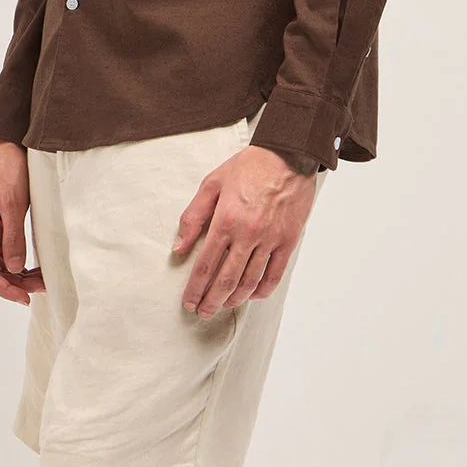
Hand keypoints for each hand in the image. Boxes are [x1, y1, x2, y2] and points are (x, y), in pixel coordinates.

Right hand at [0, 140, 46, 305]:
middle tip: (42, 287)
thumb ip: (13, 238)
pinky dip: (18, 263)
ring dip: (18, 275)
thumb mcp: (13, 205)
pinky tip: (34, 268)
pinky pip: (3, 253)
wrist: (6, 148)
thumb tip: (15, 269)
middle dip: (15, 284)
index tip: (23, 297)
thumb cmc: (7, 171)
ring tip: (43, 280)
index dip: (3, 289)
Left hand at [171, 142, 318, 318]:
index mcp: (225, 220)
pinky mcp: (288, 241)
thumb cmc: (248, 167)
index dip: (195, 288)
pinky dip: (262, 290)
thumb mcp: (212, 183)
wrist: (287, 155)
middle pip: (226, 280)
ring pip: (249, 282)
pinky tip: (251, 295)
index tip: (188, 302)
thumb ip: (193, 216)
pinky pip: (274, 275)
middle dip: (211, 301)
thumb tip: (178, 247)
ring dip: (234, 299)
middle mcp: (247, 234)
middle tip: (202, 312)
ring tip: (223, 306)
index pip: (205, 265)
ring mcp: (270, 239)